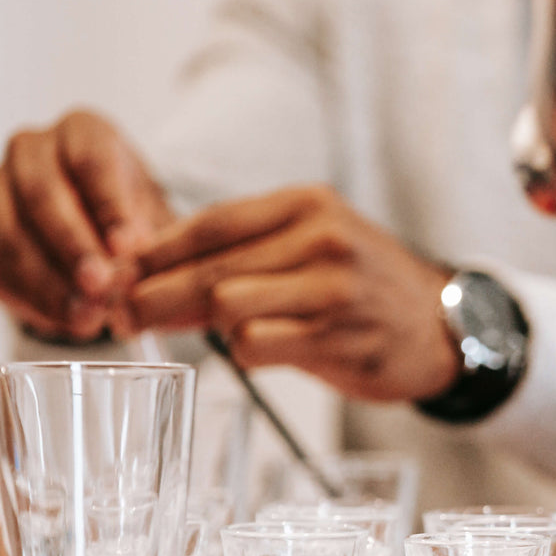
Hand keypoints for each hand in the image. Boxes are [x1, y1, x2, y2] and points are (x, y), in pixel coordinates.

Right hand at [0, 110, 172, 340]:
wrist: (101, 235)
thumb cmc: (131, 217)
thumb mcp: (153, 218)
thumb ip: (146, 237)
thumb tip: (133, 263)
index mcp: (81, 131)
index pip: (91, 160)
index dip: (109, 206)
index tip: (130, 248)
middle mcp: (31, 149)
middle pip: (43, 194)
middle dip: (73, 246)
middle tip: (102, 286)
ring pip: (10, 233)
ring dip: (49, 281)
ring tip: (87, 317)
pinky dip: (31, 298)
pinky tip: (64, 320)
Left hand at [130, 185, 459, 401]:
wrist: (440, 323)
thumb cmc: (362, 283)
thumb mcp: (313, 241)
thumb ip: (245, 248)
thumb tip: (150, 264)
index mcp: (308, 204)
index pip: (210, 223)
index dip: (153, 251)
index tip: (115, 272)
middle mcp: (322, 240)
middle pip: (209, 269)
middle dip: (152, 295)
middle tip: (120, 315)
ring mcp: (333, 292)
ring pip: (226, 308)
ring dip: (195, 325)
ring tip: (180, 331)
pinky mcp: (338, 340)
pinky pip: (256, 347)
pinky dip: (240, 351)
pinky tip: (251, 348)